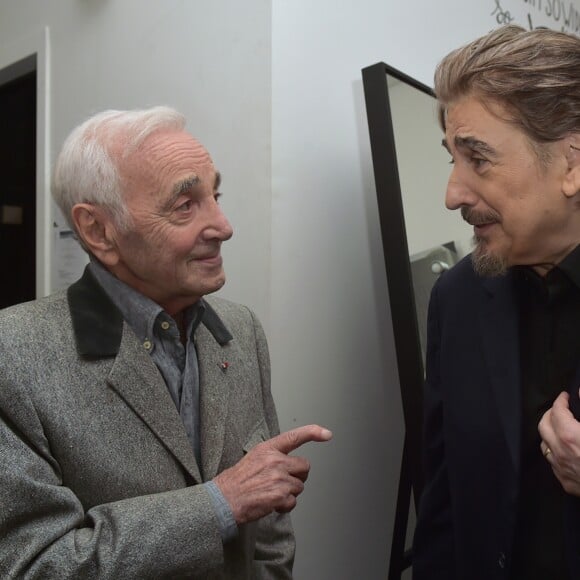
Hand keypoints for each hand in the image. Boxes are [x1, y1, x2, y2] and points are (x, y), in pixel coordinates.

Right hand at [213, 424, 331, 523]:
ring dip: (289, 493)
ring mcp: (279, 477)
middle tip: (285, 482)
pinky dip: (285, 505)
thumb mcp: (253, 458)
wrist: (224, 500)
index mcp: (268, 449)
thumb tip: (288, 464)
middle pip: (304, 466)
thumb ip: (272, 457)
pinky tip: (271, 503)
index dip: (313, 432)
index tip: (327, 433)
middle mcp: (275, 460)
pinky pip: (293, 501)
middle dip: (299, 476)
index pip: (294, 436)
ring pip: (299, 486)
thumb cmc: (236, 482)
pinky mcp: (280, 495)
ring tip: (271, 493)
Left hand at [539, 391, 579, 495]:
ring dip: (550, 433)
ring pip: (545, 444)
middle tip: (561, 409)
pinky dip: (556, 451)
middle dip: (551, 413)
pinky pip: (553, 462)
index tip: (565, 396)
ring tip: (561, 427)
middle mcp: (561, 452)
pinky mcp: (566, 483)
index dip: (561, 400)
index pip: (557, 411)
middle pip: (544, 425)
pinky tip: (566, 449)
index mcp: (570, 436)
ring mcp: (562, 469)